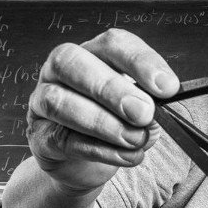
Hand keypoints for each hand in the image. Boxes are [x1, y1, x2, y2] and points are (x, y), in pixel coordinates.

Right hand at [26, 29, 179, 191]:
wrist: (87, 164)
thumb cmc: (116, 126)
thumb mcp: (141, 113)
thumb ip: (150, 108)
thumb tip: (157, 113)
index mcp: (93, 54)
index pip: (112, 44)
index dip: (141, 62)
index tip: (167, 87)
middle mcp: (61, 71)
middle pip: (72, 62)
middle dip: (112, 89)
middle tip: (144, 113)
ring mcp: (42, 101)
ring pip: (58, 101)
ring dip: (103, 123)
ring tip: (135, 139)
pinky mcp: (39, 136)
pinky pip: (61, 139)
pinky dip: (98, 150)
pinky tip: (125, 155)